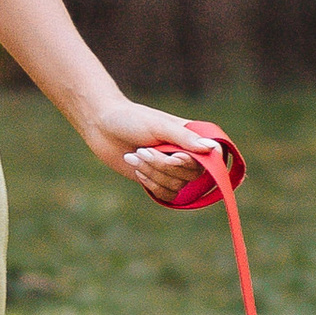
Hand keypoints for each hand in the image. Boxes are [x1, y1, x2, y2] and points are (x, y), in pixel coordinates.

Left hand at [81, 99, 237, 199]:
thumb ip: (185, 138)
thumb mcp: (158, 126)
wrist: (102, 126)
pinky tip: (137, 169)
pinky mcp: (158, 180)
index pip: (209, 159)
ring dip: (153, 173)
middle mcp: (186, 154)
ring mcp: (172, 169)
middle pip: (191, 175)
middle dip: (163, 166)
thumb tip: (213, 149)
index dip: (191, 162)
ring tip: (134, 156)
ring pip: (177, 185)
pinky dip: (151, 184)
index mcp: (191, 137)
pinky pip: (166, 194)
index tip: (173, 156)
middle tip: (142, 150)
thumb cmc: (131, 119)